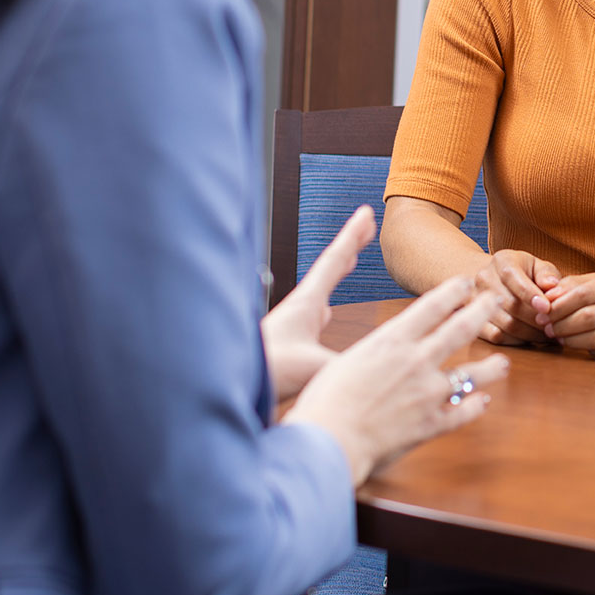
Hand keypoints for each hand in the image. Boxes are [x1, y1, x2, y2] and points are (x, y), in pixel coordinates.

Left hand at [264, 205, 372, 406]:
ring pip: (321, 289)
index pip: (334, 261)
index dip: (352, 236)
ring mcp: (292, 323)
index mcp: (306, 304)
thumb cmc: (267, 371)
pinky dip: (325, 304)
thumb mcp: (314, 366)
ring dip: (337, 273)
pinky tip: (324, 314)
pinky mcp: (288, 341)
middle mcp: (299, 307)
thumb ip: (345, 367)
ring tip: (348, 262)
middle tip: (365, 227)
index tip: (365, 213)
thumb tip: (369, 369)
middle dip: (349, 246)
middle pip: (329, 268)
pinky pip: (314, 313)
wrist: (225, 382)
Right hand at [285, 277, 507, 485]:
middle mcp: (416, 361)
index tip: (466, 282)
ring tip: (503, 363)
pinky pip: (461, 413)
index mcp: (392, 340)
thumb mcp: (348, 360)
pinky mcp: (431, 424)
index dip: (453, 291)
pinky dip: (474, 407)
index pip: (431, 306)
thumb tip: (384, 350)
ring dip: (490, 367)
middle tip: (497, 300)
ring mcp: (428, 393)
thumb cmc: (325, 400)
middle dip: (482, 311)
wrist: (330, 439)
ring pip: (470, 374)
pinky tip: (482, 403)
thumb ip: (375, 353)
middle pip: (459, 329)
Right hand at [474, 249, 561, 345]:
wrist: (497, 280)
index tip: (547, 308)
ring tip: (547, 334)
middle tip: (554, 326)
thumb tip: (552, 286)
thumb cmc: (525, 274)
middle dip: (536, 318)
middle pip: (510, 304)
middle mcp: (484, 278)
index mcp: (502, 260)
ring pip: (505, 323)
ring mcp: (475, 300)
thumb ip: (546, 274)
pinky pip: (496, 336)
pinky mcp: (474, 320)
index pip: (512, 276)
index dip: (530, 294)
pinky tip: (530, 339)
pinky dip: (517, 341)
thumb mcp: (538, 267)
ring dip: (530, 333)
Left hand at [534, 265, 594, 357]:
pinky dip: (594, 351)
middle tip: (548, 329)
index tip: (543, 313)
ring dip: (574, 341)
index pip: (584, 294)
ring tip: (561, 339)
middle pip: (590, 317)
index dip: (559, 307)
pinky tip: (584, 347)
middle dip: (563, 325)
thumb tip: (547, 295)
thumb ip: (577, 285)